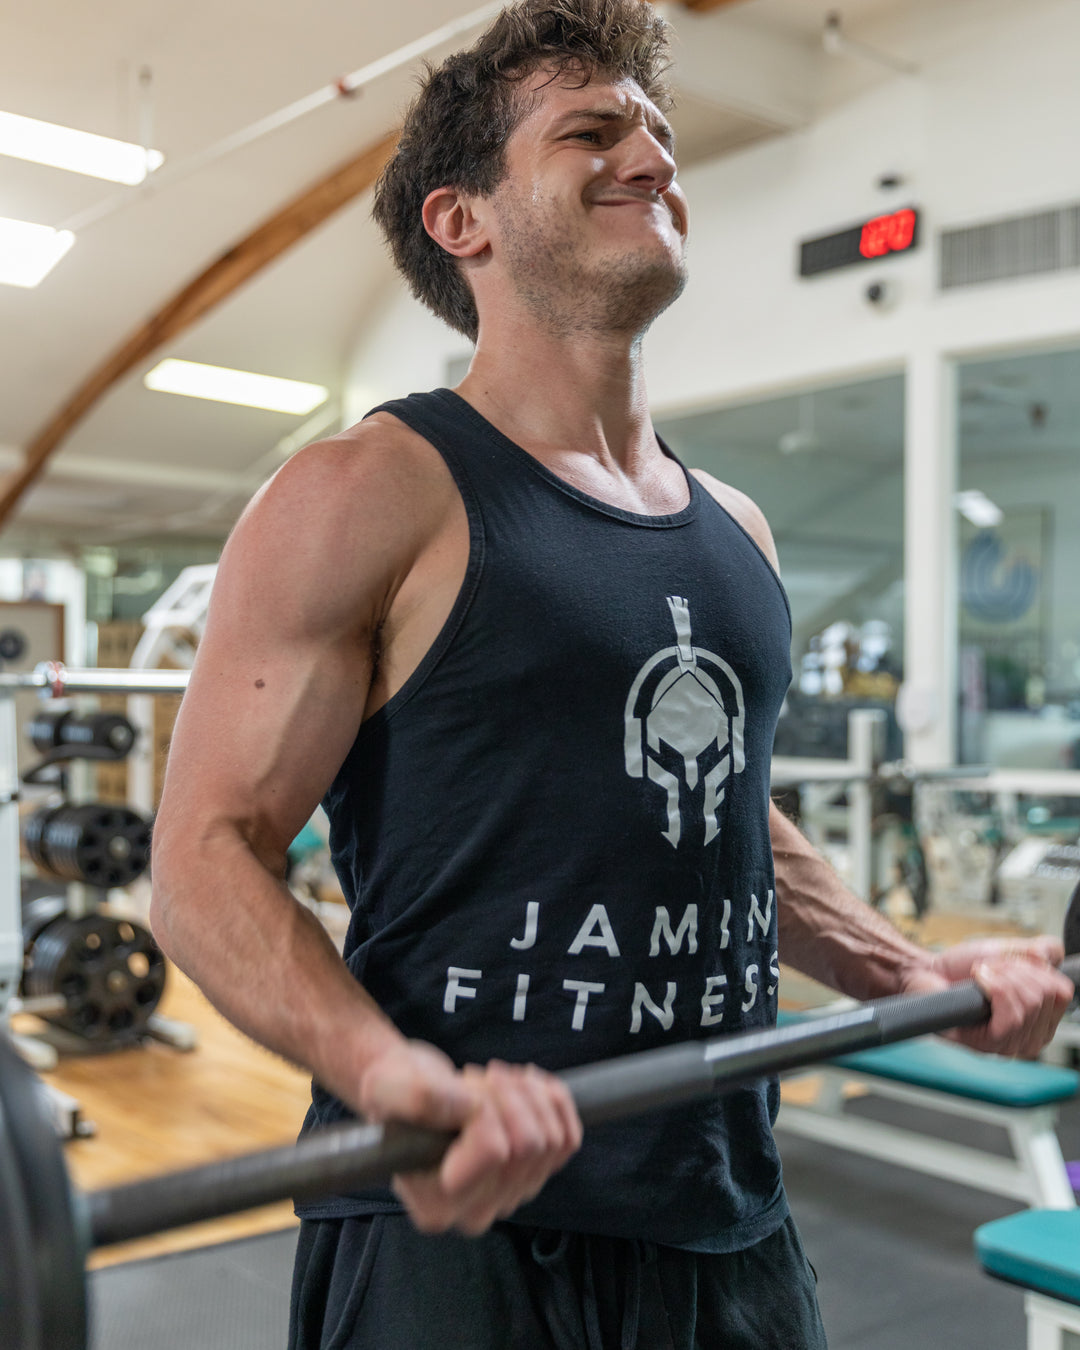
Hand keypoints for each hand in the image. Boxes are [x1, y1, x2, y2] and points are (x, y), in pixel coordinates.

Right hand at [355, 1040, 581, 1234]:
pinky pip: (568, 1140)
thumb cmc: (393, 1093)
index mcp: (436, 1205)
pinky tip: (527, 1083)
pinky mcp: (532, 1176)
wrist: (410, 1093)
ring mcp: (508, 1197)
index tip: (461, 1086)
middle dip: (507, 1093)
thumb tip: (468, 1109)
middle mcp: (475, 1212)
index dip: (486, 1106)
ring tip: (493, 1080)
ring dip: (528, 1093)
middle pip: (529, 1145)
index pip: (494, 1151)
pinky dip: (555, 1101)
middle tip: (475, 1078)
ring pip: (552, 1140)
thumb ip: (419, 1099)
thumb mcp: (387, 1088)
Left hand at [899, 936, 1073, 1057]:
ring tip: (981, 975)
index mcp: (1043, 1016)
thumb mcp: (1011, 951)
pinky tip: (978, 983)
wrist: (928, 972)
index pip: (1062, 991)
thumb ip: (1042, 952)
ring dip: (1001, 977)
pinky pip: (1011, 1016)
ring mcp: (1013, 1043)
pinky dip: (993, 988)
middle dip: (1015, 970)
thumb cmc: (964, 968)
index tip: (1008, 962)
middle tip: (989, 969)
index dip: (1035, 967)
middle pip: (1047, 995)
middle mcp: (1033, 1035)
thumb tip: (1053, 958)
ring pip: (1030, 1004)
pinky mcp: (992, 1045)